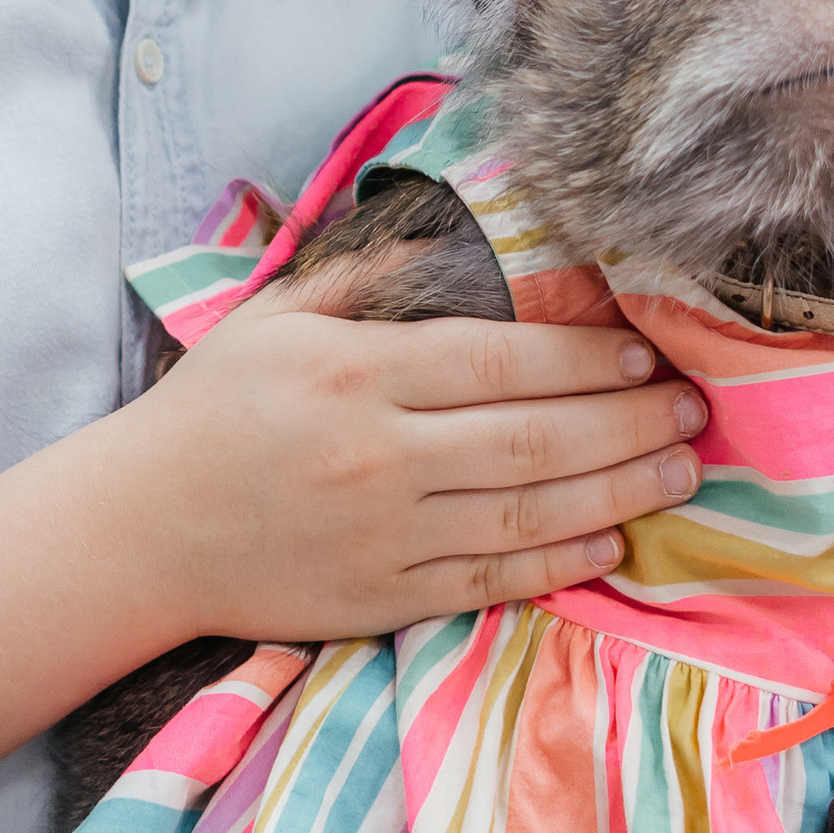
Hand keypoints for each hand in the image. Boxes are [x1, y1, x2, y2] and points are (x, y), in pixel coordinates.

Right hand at [123, 290, 707, 644]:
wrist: (139, 528)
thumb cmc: (215, 409)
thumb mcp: (278, 315)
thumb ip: (371, 275)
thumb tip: (462, 233)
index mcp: (355, 373)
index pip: (501, 362)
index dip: (587, 359)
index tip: (646, 352)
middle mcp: (377, 455)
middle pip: (535, 437)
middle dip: (629, 421)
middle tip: (693, 409)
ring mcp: (383, 535)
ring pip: (530, 512)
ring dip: (619, 490)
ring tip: (680, 469)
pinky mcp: (380, 599)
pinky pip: (492, 582)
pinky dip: (560, 563)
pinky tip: (611, 542)